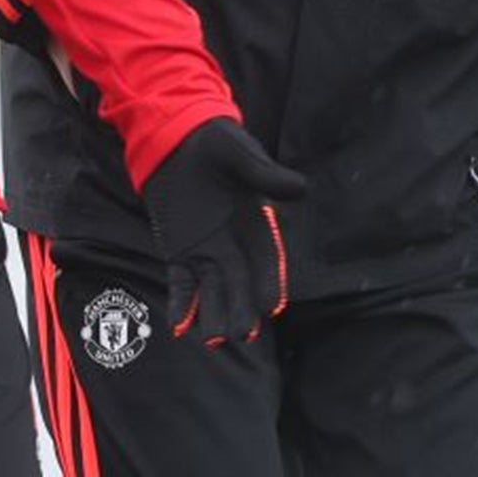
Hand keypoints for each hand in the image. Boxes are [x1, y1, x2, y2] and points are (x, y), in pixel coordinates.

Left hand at [139, 118, 306, 344]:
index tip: (271, 306)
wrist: (177, 138)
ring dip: (212, 314)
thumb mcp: (240, 153)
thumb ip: (264, 173)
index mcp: (255, 224)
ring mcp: (204, 252)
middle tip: (241, 334)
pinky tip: (178, 325)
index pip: (266, 260)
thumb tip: (300, 188)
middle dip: (241, 309)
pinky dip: (180, 303)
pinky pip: (180, 283)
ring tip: (213, 339)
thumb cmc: (216, 143)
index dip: (269, 282)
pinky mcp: (178, 252)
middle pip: (240, 284)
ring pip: (212, 291)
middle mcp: (233, 245)